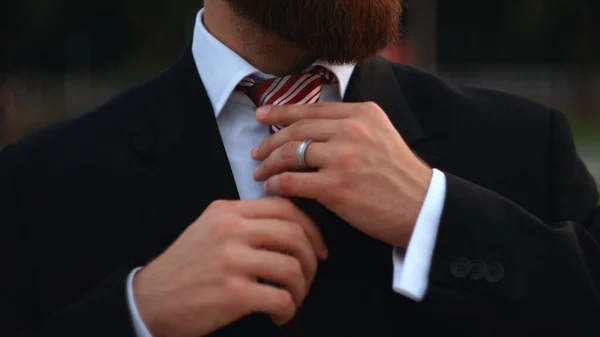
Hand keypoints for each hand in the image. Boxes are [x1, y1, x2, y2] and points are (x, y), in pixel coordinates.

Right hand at [133, 199, 327, 336]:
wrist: (150, 299)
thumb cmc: (185, 266)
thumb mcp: (210, 229)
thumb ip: (245, 222)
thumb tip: (292, 228)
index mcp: (228, 211)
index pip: (285, 207)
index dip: (311, 228)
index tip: (318, 248)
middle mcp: (231, 230)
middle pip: (295, 235)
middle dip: (312, 259)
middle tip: (309, 277)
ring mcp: (231, 261)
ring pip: (292, 267)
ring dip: (302, 288)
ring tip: (293, 299)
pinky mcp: (232, 294)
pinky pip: (281, 298)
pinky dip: (289, 309)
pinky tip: (279, 315)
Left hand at [251, 102, 432, 247]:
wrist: (422, 208)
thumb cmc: (400, 177)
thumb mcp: (381, 135)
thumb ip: (351, 126)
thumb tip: (310, 129)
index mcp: (363, 113)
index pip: (312, 109)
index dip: (281, 112)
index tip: (262, 116)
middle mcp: (352, 129)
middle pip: (296, 130)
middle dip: (270, 142)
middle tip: (257, 152)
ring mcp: (343, 157)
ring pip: (289, 154)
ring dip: (268, 164)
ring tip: (259, 172)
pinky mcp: (335, 186)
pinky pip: (291, 181)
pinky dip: (275, 184)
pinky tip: (270, 188)